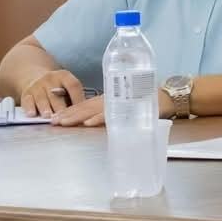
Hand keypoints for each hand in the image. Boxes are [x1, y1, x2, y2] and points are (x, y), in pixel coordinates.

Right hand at [21, 69, 85, 116]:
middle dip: (60, 107)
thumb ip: (75, 97)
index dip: (78, 98)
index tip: (82, 111)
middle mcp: (50, 78)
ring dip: (45, 108)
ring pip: (42, 98)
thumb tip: (87, 114)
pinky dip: (29, 108)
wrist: (36, 79)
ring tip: (49, 117)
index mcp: (64, 76)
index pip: (73, 86)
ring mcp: (37, 85)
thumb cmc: (58, 89)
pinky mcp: (26, 93)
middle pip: (56, 94)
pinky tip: (32, 114)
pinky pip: (27, 100)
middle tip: (64, 118)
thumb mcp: (68, 87)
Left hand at [52, 86, 172, 126]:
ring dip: (78, 116)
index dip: (70, 111)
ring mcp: (119, 103)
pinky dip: (99, 118)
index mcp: (109, 99)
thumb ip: (115, 112)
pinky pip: (111, 114)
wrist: (168, 97)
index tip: (56, 117)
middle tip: (52, 121)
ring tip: (63, 122)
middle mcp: (111, 99)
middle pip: (85, 107)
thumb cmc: (150, 101)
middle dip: (68, 114)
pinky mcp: (129, 108)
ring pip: (94, 110)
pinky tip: (88, 123)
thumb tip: (99, 121)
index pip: (86, 105)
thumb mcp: (128, 105)